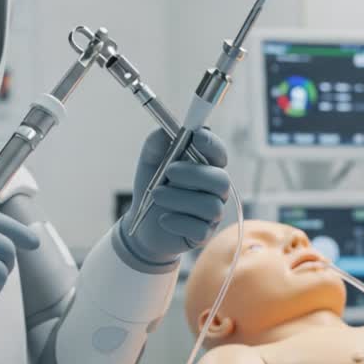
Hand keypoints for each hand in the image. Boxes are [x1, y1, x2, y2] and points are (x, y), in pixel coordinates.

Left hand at [120, 128, 229, 265]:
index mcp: (206, 166)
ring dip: (179, 198)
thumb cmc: (153, 186)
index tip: (197, 136)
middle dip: (194, 174)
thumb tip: (167, 129)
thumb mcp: (150, 159)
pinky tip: (163, 219)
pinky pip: (199, 229)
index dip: (212, 144)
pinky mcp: (203, 234)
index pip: (219, 153)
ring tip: (156, 195)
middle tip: (168, 171)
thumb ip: (158, 141)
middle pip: (222, 181)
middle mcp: (215, 190)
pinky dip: (177, 222)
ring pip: (210, 206)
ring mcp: (212, 214)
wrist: (141, 224)